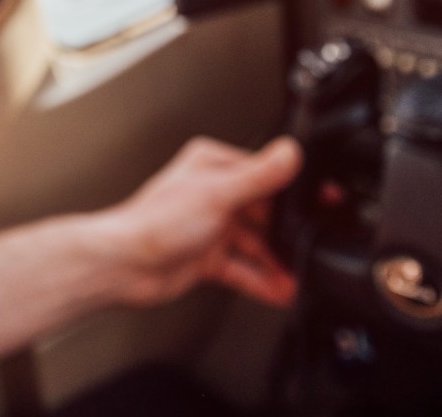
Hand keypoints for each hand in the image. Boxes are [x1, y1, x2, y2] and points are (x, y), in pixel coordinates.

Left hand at [94, 135, 302, 309]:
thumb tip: (290, 151)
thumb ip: (259, 176)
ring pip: (254, 243)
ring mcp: (210, 227)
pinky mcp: (206, 257)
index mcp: (212, 166)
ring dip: (276, 261)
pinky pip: (243, 269)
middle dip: (285, 232)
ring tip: (298, 274)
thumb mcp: (217, 194)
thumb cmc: (154, 222)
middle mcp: (212, 194)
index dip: (290, 191)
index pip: (262, 174)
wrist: (124, 265)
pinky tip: (280, 289)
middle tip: (310, 244)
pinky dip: (261, 280)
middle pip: (262, 212)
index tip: (318, 201)